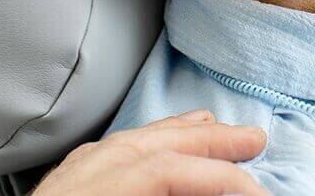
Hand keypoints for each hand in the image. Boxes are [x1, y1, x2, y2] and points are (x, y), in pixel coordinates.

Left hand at [31, 110, 270, 195]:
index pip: (160, 172)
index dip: (219, 180)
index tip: (256, 194)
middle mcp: (68, 188)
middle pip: (145, 149)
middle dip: (206, 143)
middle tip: (254, 141)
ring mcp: (57, 191)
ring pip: (121, 148)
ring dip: (174, 136)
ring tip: (210, 126)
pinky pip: (100, 160)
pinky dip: (138, 147)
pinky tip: (151, 145)